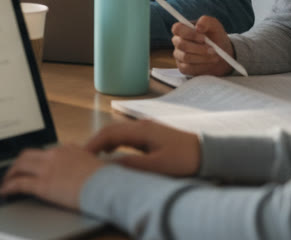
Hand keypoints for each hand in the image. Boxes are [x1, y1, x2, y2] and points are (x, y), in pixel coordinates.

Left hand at [0, 144, 103, 209]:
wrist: (109, 186)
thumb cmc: (107, 180)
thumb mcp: (93, 164)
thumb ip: (83, 162)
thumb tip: (83, 165)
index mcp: (66, 150)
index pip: (44, 152)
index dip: (34, 160)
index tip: (30, 165)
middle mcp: (54, 155)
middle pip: (26, 155)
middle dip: (17, 164)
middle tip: (12, 172)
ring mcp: (47, 169)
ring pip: (19, 166)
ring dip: (9, 174)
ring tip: (5, 182)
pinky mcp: (43, 184)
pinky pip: (19, 183)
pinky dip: (8, 187)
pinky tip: (4, 191)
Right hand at [85, 120, 200, 176]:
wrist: (208, 153)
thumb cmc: (185, 158)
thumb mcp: (159, 165)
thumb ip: (134, 164)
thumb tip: (110, 165)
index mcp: (142, 130)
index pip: (109, 133)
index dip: (93, 143)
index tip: (82, 155)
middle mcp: (142, 125)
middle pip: (111, 130)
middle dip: (95, 141)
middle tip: (82, 155)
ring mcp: (147, 128)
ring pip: (118, 131)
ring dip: (104, 141)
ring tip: (93, 155)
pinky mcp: (151, 134)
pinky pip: (126, 135)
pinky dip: (114, 142)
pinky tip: (112, 152)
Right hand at [171, 14, 234, 75]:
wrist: (222, 53)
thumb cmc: (216, 37)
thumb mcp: (215, 26)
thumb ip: (206, 21)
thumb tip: (198, 27)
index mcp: (182, 29)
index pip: (177, 28)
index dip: (189, 33)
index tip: (203, 38)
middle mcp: (178, 42)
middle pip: (182, 44)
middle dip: (199, 48)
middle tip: (213, 50)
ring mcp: (179, 55)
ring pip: (186, 57)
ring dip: (203, 57)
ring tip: (215, 56)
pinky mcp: (183, 67)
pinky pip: (189, 68)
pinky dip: (202, 66)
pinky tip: (210, 63)